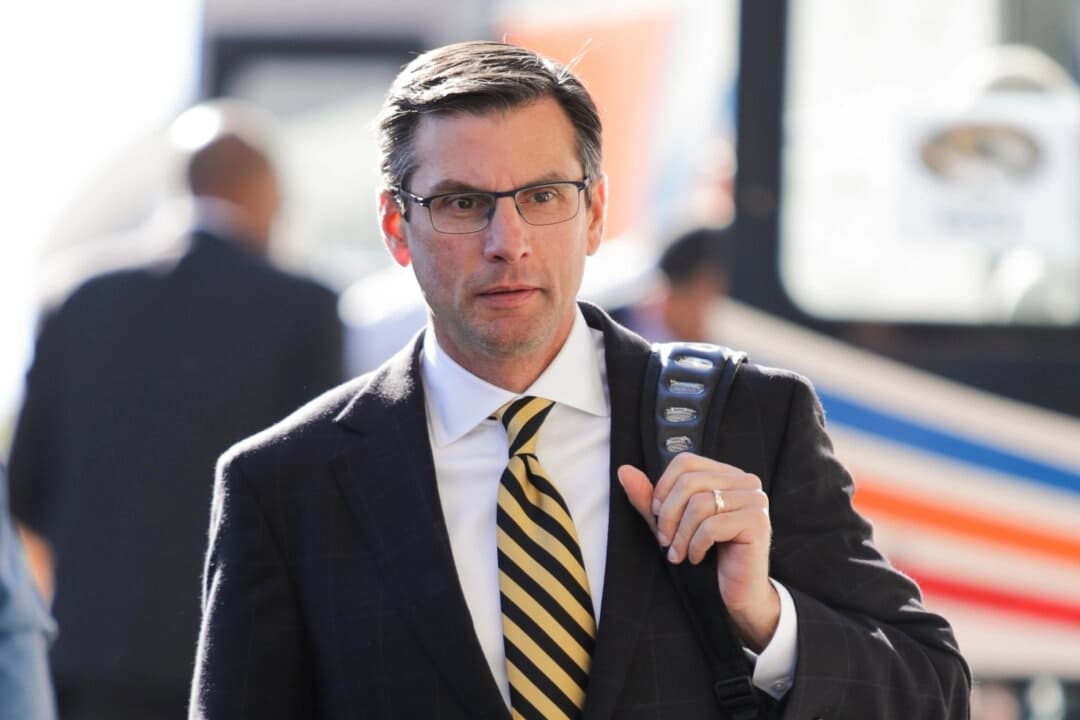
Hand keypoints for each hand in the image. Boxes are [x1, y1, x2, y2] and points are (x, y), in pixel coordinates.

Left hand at [618, 453, 779, 651]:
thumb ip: (649, 498)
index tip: (656, 514)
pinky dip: (696, 544)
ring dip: (681, 534)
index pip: (686, 461)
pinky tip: (696, 557)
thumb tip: (624, 471)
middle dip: (668, 515)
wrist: (739, 592)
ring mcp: (754, 500)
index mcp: (727, 474)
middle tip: (664, 540)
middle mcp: (745, 482)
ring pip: (700, 504)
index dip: (663, 487)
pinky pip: (712, 525)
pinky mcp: (757, 521)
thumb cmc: (708, 554)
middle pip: (690, 482)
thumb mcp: (672, 524)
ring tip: (678, 553)